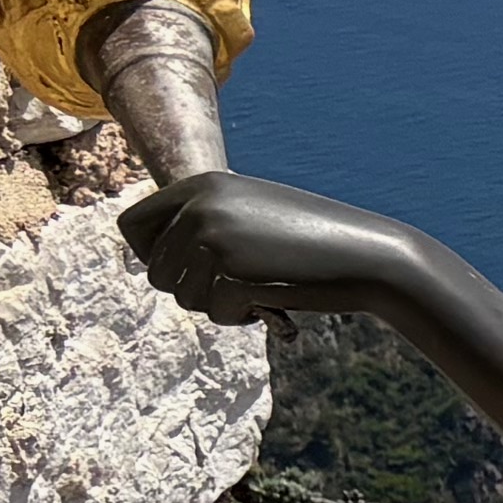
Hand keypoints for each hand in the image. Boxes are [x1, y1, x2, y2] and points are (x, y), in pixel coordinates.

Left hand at [122, 170, 430, 328]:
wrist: (370, 256)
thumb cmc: (317, 243)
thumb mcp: (255, 217)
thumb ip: (208, 224)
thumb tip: (154, 258)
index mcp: (202, 185)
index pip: (132, 225)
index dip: (149, 256)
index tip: (180, 271)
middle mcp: (200, 206)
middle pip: (156, 271)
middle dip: (193, 291)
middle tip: (239, 287)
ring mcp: (213, 238)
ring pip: (182, 297)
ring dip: (220, 306)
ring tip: (264, 287)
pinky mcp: (230, 272)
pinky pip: (215, 313)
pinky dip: (243, 317)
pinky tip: (275, 301)